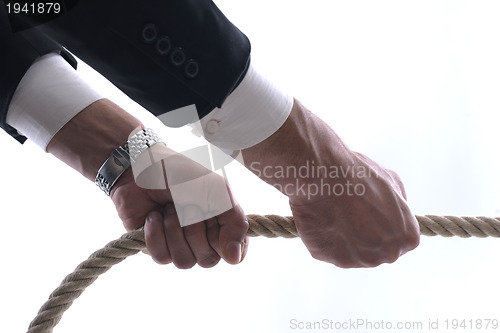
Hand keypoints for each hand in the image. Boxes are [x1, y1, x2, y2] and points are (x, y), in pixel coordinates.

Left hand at [110, 151, 249, 267]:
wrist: (141, 168)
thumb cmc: (182, 174)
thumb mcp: (217, 190)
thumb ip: (235, 223)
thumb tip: (235, 259)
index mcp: (223, 224)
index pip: (235, 255)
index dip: (224, 241)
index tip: (214, 219)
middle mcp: (204, 238)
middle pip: (207, 260)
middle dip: (194, 231)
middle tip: (187, 206)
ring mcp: (180, 244)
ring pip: (184, 262)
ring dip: (174, 231)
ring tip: (168, 208)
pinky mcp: (156, 247)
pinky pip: (161, 257)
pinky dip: (156, 234)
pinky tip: (154, 215)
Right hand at [289, 151, 418, 267]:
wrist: (324, 175)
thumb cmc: (358, 174)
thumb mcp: (392, 182)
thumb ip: (399, 205)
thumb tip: (392, 214)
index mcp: (408, 237)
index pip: (400, 240)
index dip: (384, 225)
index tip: (369, 213)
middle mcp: (388, 254)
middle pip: (377, 250)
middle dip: (365, 235)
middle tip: (350, 213)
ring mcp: (361, 260)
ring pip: (353, 254)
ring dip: (345, 239)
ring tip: (335, 214)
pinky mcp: (334, 260)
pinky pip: (330, 253)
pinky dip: (326, 240)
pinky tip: (324, 220)